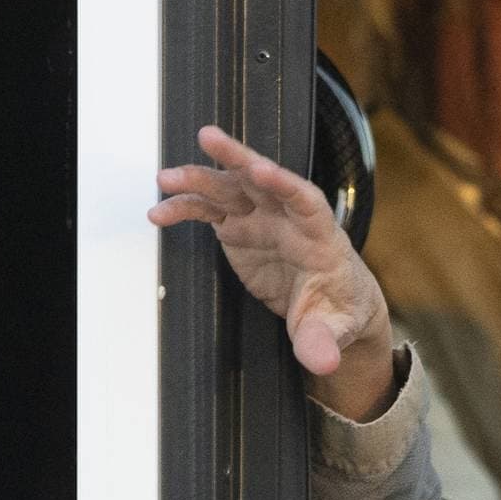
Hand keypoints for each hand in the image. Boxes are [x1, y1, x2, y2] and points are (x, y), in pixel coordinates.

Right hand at [149, 124, 398, 417]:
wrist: (332, 307)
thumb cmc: (340, 310)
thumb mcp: (334, 331)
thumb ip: (324, 342)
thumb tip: (321, 361)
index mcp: (320, 234)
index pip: (305, 201)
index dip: (284, 184)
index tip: (262, 171)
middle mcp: (288, 217)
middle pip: (263, 179)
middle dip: (238, 158)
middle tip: (210, 138)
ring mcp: (262, 218)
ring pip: (230, 188)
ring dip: (199, 179)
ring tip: (165, 179)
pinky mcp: (240, 228)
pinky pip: (209, 210)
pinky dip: (186, 207)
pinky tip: (160, 211)